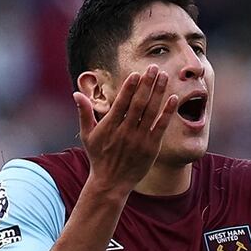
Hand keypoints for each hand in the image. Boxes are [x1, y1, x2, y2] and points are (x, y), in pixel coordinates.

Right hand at [73, 64, 178, 192]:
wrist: (111, 182)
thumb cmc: (99, 157)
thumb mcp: (88, 135)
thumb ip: (84, 113)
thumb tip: (76, 93)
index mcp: (110, 126)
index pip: (121, 102)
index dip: (130, 87)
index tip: (137, 73)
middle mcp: (126, 131)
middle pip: (139, 103)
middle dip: (147, 84)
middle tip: (155, 67)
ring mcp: (140, 139)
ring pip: (151, 112)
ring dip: (159, 92)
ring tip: (165, 77)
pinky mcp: (151, 147)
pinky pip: (161, 127)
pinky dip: (168, 112)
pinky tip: (174, 99)